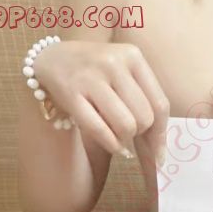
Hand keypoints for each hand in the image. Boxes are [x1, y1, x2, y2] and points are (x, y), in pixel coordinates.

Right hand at [32, 40, 169, 164]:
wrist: (52, 59)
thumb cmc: (96, 74)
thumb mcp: (124, 75)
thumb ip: (144, 103)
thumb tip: (159, 154)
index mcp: (133, 56)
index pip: (160, 104)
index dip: (161, 135)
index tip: (159, 156)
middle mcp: (113, 62)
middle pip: (144, 118)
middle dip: (140, 135)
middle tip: (129, 134)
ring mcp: (91, 76)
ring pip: (126, 125)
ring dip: (125, 140)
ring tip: (118, 137)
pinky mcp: (71, 93)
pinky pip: (100, 130)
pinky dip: (111, 145)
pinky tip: (113, 146)